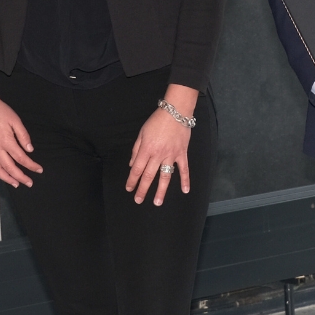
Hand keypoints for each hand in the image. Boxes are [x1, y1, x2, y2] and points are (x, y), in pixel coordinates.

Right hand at [0, 82, 41, 186]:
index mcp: (6, 141)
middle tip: (29, 183)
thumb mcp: (16, 120)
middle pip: (9, 167)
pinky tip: (2, 174)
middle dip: (20, 177)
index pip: (21, 158)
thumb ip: (23, 136)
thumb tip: (30, 150)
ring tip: (16, 184)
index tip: (39, 170)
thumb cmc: (0, 111)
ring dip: (7, 178)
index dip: (31, 166)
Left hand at [126, 85, 197, 205]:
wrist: (176, 111)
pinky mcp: (182, 154)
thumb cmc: (156, 121)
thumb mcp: (142, 133)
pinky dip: (185, 180)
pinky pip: (184, 169)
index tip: (129, 189)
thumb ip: (136, 149)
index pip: (137, 169)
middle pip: (149, 175)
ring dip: (161, 191)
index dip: (132, 180)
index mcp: (146, 149)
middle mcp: (158, 155)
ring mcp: (171, 155)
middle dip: (142, 189)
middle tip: (138, 200)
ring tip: (157, 202)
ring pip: (165, 176)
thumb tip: (132, 164)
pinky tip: (185, 191)